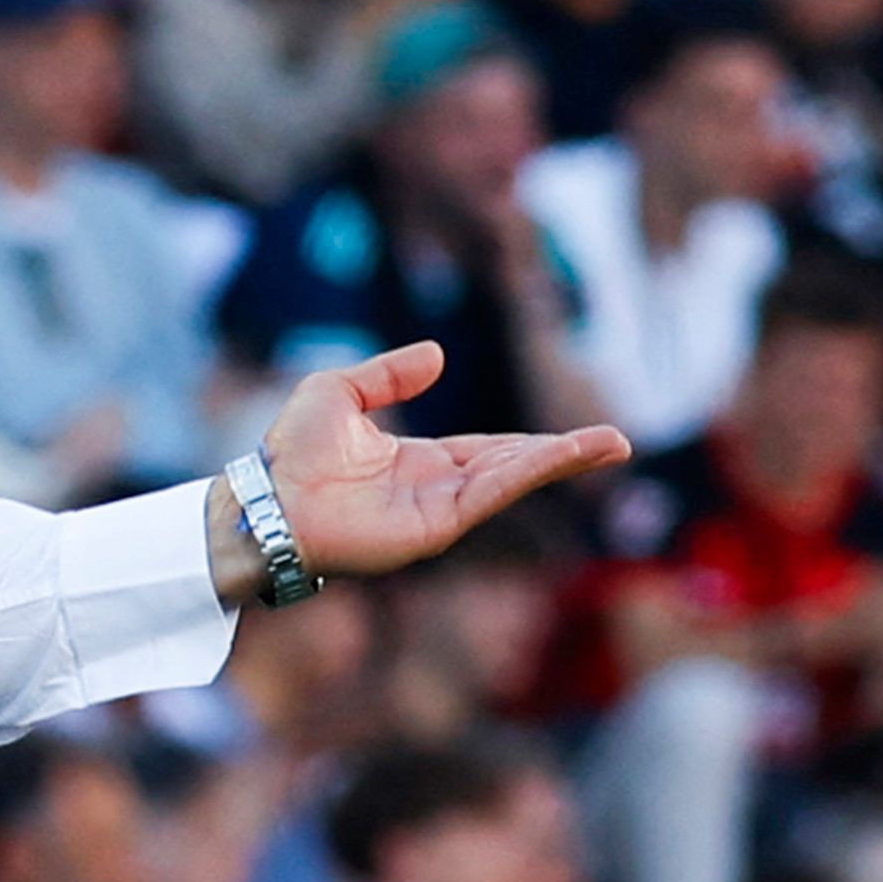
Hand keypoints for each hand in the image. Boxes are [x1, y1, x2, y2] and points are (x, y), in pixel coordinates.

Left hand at [208, 343, 628, 595]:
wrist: (265, 499)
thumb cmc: (290, 453)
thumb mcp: (340, 392)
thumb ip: (389, 374)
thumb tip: (439, 354)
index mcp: (419, 461)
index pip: (490, 449)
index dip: (532, 442)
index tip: (577, 435)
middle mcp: (436, 488)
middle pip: (514, 466)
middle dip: (565, 455)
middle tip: (617, 442)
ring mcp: (438, 511)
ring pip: (510, 480)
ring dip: (559, 462)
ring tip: (609, 445)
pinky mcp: (432, 527)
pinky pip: (488, 494)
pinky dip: (525, 474)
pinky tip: (558, 456)